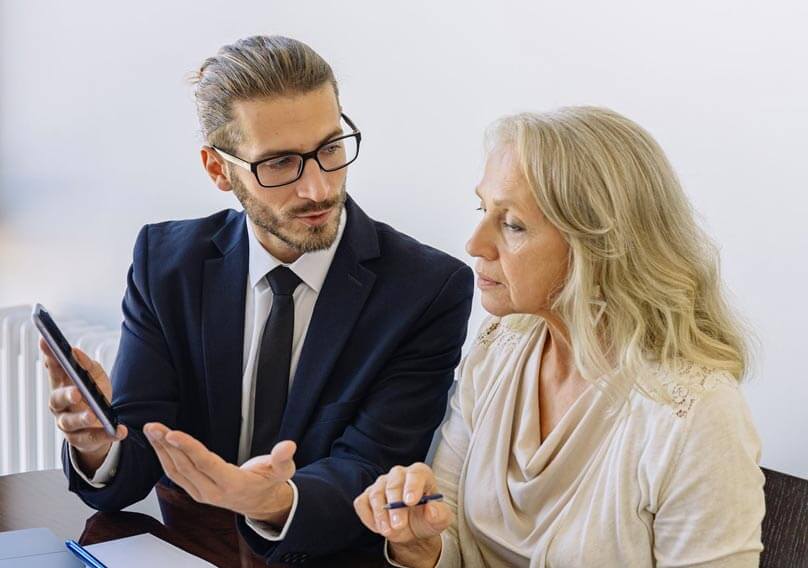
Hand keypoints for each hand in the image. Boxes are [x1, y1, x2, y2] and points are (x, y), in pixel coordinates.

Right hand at [41, 338, 126, 473]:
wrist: (101, 424)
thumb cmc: (94, 395)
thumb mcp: (95, 377)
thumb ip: (87, 365)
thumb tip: (76, 352)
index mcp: (61, 385)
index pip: (53, 370)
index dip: (48, 357)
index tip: (47, 343)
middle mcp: (59, 405)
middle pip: (56, 399)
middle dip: (66, 395)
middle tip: (76, 392)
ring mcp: (67, 423)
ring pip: (69, 422)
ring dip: (82, 418)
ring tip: (94, 415)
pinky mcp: (79, 440)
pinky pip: (91, 438)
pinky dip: (106, 435)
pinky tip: (120, 431)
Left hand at [143, 422, 296, 524]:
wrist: (261, 503)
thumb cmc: (269, 482)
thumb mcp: (283, 471)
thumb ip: (283, 458)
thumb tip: (288, 445)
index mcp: (232, 484)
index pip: (205, 464)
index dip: (188, 448)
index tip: (172, 434)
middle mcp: (212, 492)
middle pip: (185, 466)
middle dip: (167, 445)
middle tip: (154, 426)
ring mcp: (201, 493)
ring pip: (175, 471)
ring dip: (161, 450)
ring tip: (151, 430)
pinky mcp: (194, 491)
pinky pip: (175, 475)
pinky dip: (164, 458)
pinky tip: (158, 443)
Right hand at [354, 463, 450, 566]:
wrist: (412, 530)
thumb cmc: (426, 519)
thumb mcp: (439, 520)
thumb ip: (440, 514)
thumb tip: (432, 509)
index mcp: (420, 474)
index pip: (416, 473)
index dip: (413, 486)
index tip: (410, 502)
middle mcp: (399, 474)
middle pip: (393, 483)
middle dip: (395, 506)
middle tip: (399, 525)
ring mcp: (381, 484)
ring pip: (376, 493)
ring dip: (381, 515)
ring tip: (389, 532)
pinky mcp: (367, 496)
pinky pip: (362, 503)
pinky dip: (368, 517)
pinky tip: (379, 528)